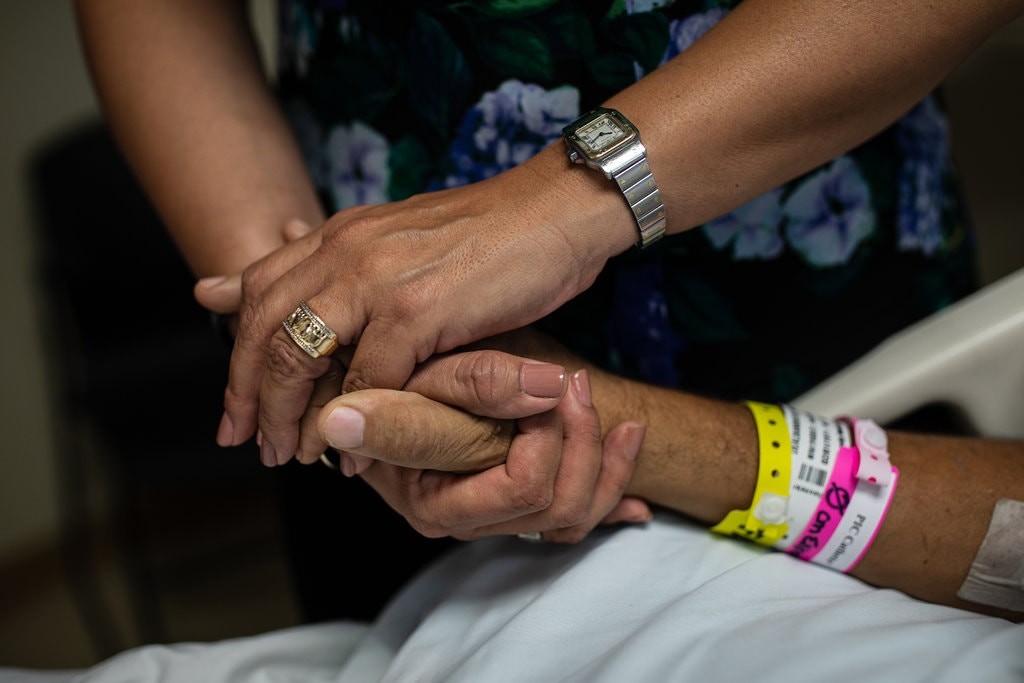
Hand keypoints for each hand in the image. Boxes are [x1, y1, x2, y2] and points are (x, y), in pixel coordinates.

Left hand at [215, 152, 633, 464]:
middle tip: (246, 442)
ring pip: (301, 356)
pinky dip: (357, 425)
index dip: (238, 353)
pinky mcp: (419, 309)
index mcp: (342, 233)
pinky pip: (367, 380)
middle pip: (264, 327)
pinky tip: (358, 456)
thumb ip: (345, 262)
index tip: (239, 404)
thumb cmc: (492, 235)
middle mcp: (347, 249)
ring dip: (290, 416)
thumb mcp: (404, 241)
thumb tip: (276, 254)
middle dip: (247, 395)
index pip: (258, 290)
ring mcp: (379, 277)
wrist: (558, 211)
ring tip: (291, 454)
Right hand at [317, 363, 649, 542]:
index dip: (549, 438)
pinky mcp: (516, 506)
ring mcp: (494, 517)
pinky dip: (613, 492)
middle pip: (555, 509)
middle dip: (586, 447)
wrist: (428, 369)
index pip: (520, 488)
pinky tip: (634, 482)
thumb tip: (338, 422)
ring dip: (610, 472)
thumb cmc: (422, 370)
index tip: (558, 385)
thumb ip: (399, 410)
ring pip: (573, 519)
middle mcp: (465, 520)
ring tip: (627, 425)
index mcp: (434, 500)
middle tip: (582, 387)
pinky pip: (577, 518)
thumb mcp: (417, 384)